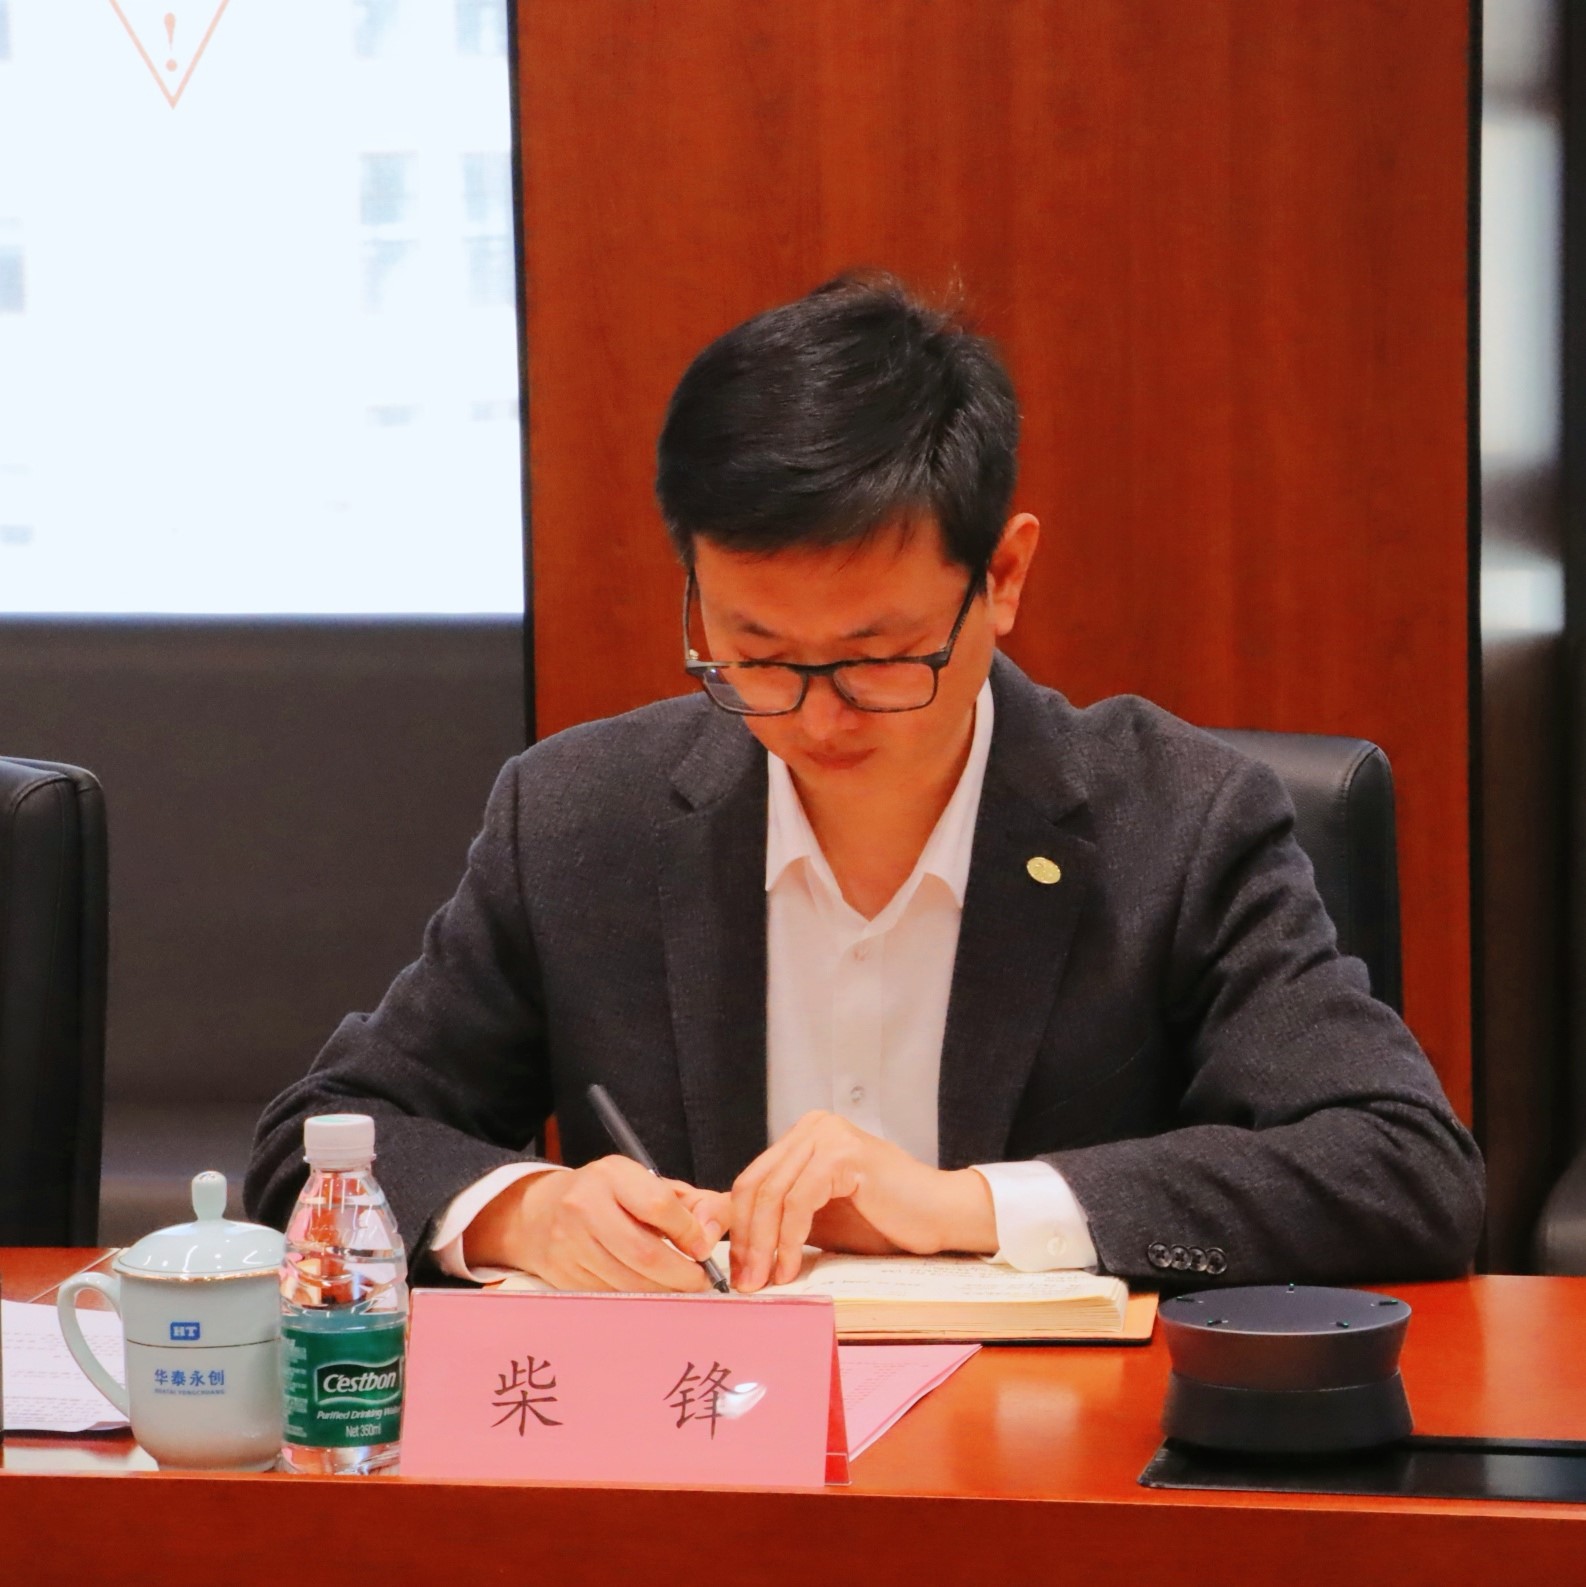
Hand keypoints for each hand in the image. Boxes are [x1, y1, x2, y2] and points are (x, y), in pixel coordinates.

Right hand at [466, 1158, 724, 1291]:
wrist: (540, 1213)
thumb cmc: (607, 1196)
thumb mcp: (646, 1183)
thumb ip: (692, 1202)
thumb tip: (715, 1232)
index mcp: (612, 1176)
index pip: (659, 1206)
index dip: (689, 1232)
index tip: (704, 1249)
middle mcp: (585, 1207)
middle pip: (645, 1253)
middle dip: (682, 1275)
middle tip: (702, 1281)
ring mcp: (570, 1244)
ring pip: (628, 1282)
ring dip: (663, 1293)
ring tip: (681, 1288)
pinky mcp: (563, 1276)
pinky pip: (610, 1296)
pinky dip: (637, 1300)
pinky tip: (651, 1293)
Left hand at [727, 1112, 996, 1291]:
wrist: (939, 1217)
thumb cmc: (883, 1220)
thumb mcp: (817, 1220)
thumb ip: (777, 1220)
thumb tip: (727, 1241)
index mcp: (803, 1136)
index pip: (751, 1180)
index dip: (733, 1225)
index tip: (727, 1267)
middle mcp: (812, 1127)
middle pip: (755, 1185)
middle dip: (744, 1239)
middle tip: (743, 1282)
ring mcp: (828, 1136)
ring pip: (773, 1194)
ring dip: (762, 1245)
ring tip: (763, 1281)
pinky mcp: (844, 1155)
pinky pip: (800, 1200)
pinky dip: (788, 1239)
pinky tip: (789, 1267)